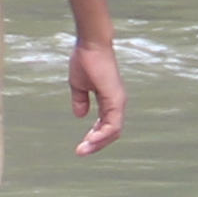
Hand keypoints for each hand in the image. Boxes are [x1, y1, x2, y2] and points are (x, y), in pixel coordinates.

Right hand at [66, 35, 127, 157]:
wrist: (90, 44)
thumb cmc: (85, 59)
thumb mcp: (79, 85)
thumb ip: (80, 100)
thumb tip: (80, 115)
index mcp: (109, 100)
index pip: (105, 124)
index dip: (94, 136)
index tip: (81, 145)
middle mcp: (117, 103)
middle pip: (111, 131)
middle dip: (96, 144)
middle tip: (81, 152)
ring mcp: (118, 101)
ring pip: (113, 131)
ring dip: (98, 143)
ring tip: (83, 149)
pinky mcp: (116, 99)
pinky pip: (112, 124)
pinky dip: (102, 135)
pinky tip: (91, 140)